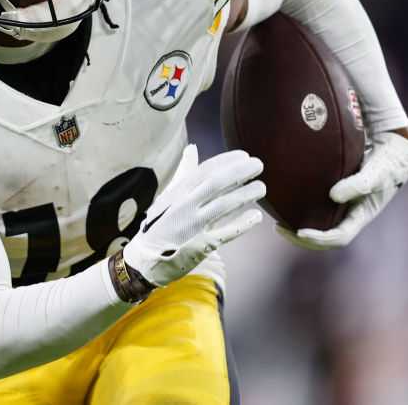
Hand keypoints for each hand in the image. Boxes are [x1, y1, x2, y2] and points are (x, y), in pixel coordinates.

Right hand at [124, 145, 265, 286]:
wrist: (145, 258)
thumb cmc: (160, 223)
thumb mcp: (169, 195)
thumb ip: (185, 172)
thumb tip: (192, 148)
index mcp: (179, 192)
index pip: (205, 170)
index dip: (226, 161)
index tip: (244, 155)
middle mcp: (185, 205)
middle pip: (216, 183)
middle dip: (239, 172)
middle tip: (258, 165)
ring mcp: (193, 226)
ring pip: (223, 205)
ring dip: (245, 194)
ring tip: (262, 187)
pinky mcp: (201, 246)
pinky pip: (226, 233)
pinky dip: (242, 224)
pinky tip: (257, 216)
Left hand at [277, 131, 407, 249]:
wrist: (394, 148)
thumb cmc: (389, 162)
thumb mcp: (378, 172)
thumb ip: (359, 184)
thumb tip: (333, 195)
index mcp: (361, 215)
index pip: (338, 237)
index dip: (319, 239)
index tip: (299, 232)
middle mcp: (350, 214)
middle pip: (324, 237)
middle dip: (301, 238)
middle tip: (278, 227)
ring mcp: (343, 205)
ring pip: (319, 223)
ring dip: (298, 225)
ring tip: (277, 219)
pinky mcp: (336, 194)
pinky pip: (317, 207)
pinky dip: (301, 208)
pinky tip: (285, 200)